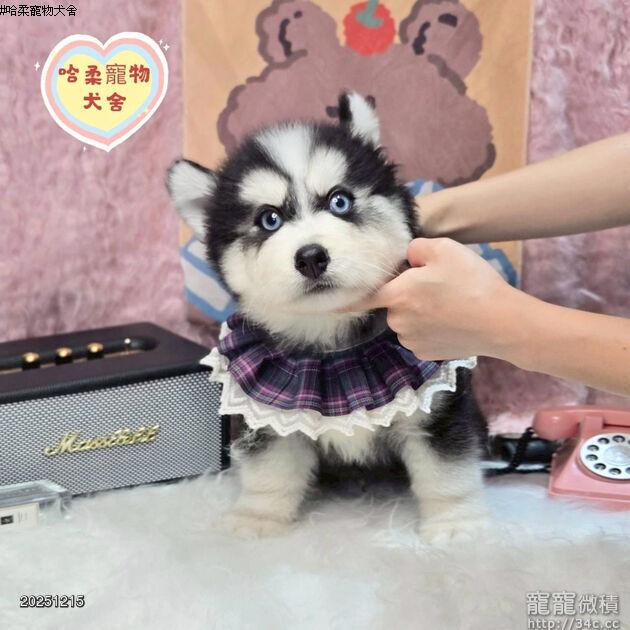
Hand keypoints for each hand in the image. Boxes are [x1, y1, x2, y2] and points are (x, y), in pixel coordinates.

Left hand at [347, 238, 524, 359]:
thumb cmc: (473, 283)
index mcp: (398, 295)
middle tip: (439, 285)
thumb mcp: (445, 249)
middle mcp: (399, 321)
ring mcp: (412, 340)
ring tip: (452, 303)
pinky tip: (453, 321)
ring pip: (408, 319)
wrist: (503, 323)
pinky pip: (421, 335)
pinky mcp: (427, 354)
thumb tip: (408, 257)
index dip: (341, 300)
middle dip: (409, 293)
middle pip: (394, 302)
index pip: (361, 297)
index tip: (318, 305)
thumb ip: (416, 248)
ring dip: (421, 311)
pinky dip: (431, 327)